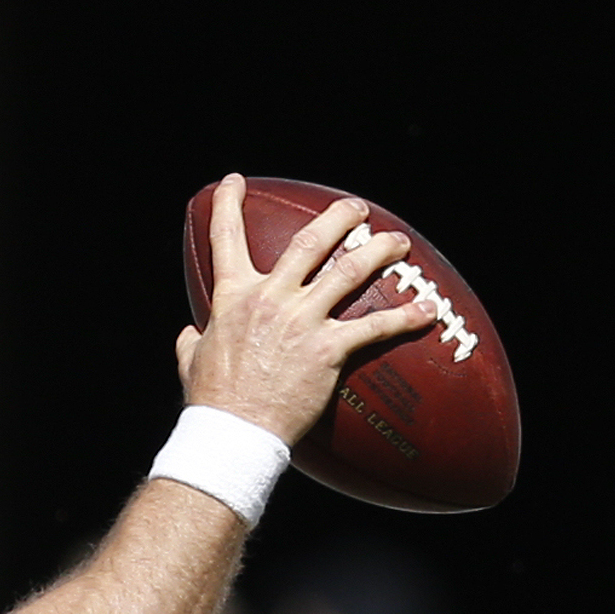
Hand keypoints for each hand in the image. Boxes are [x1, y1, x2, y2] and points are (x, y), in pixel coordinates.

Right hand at [176, 176, 434, 443]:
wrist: (233, 432)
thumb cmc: (211, 400)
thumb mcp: (190, 361)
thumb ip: (192, 340)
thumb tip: (188, 333)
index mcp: (233, 298)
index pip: (226, 239)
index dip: (227, 204)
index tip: (233, 181)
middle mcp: (269, 299)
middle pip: (309, 242)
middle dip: (337, 218)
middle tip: (356, 209)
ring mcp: (301, 321)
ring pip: (348, 270)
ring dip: (378, 251)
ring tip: (398, 242)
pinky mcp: (328, 349)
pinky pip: (374, 326)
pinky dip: (404, 317)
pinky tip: (426, 310)